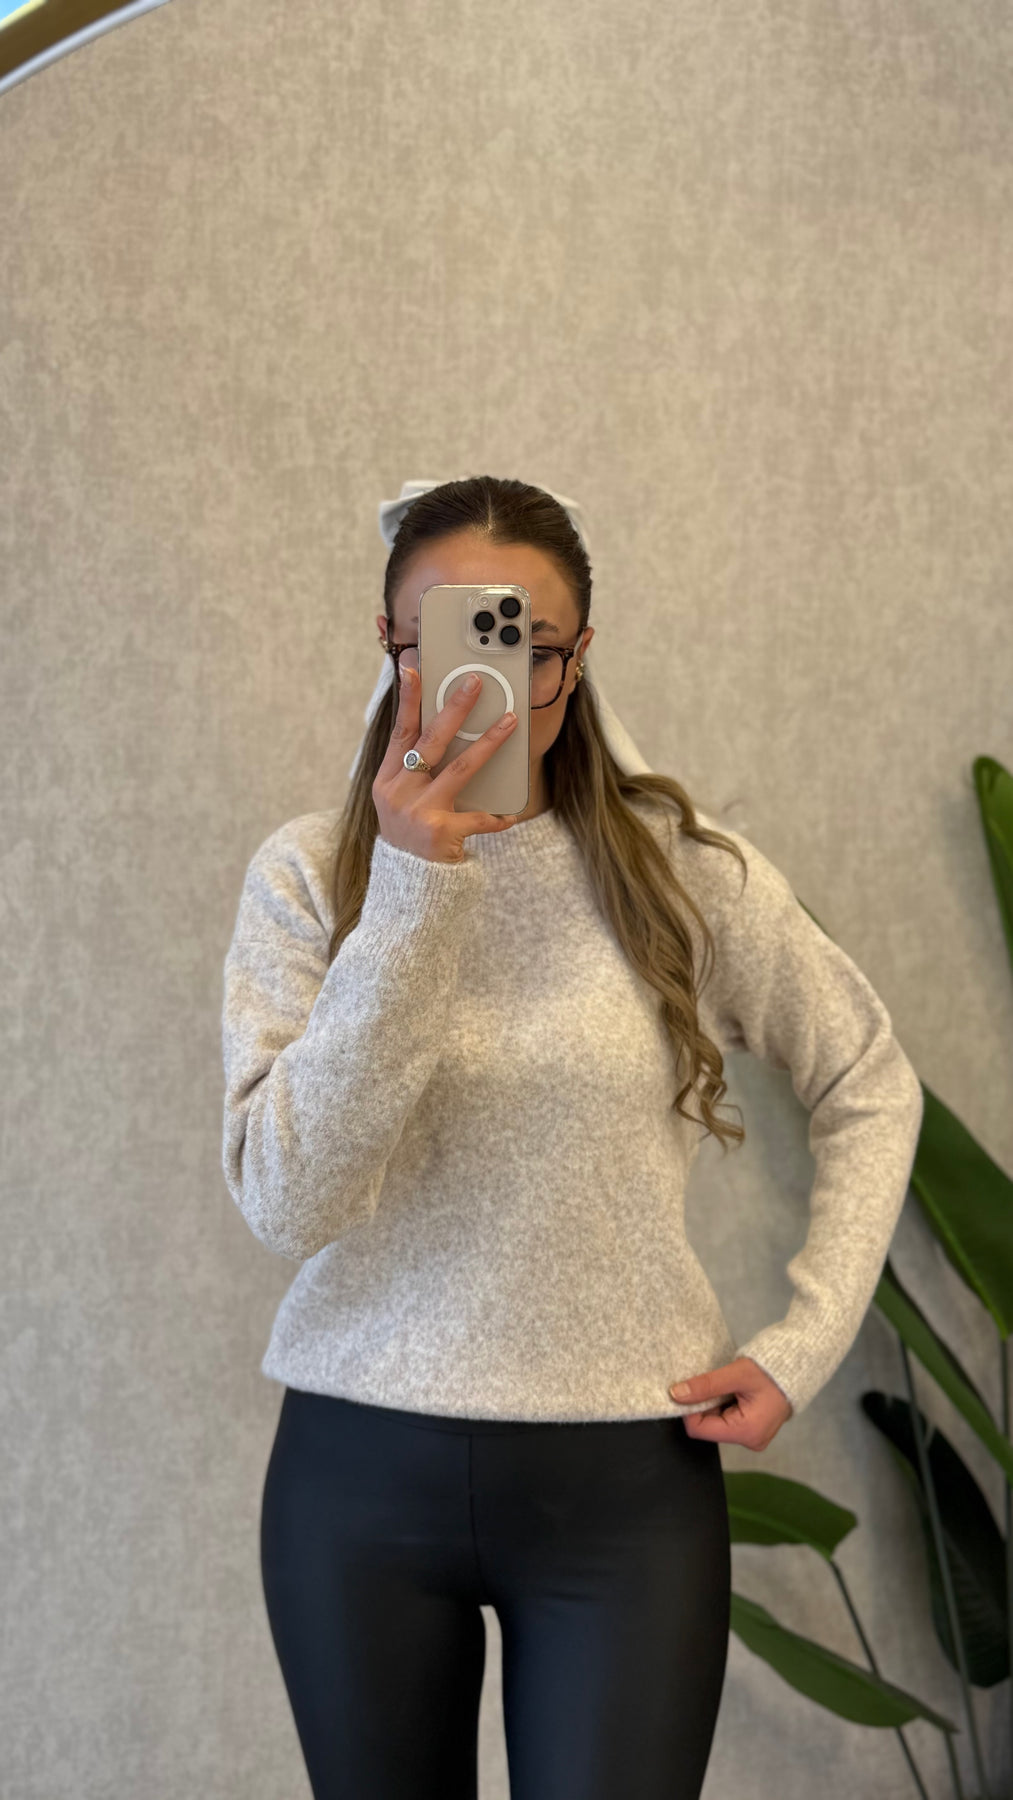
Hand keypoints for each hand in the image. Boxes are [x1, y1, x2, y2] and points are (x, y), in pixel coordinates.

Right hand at [372, 665, 519, 863]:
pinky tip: (510, 816)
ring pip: (459, 769)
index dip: (406, 700)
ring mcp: (420, 812)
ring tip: (510, 723)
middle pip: (431, 741)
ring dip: (488, 743)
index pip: (399, 732)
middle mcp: (399, 793)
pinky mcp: (442, 833)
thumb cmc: (410, 836)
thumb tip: (448, 732)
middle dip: (455, 708)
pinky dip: (496, 818)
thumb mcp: (401, 802)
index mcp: (387, 780)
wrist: (408, 886)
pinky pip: (478, 818)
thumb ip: (415, 771)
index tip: (413, 670)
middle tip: (475, 683)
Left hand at [669, 1357, 792, 1449]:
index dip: (688, 1409)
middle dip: (703, 1404)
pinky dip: (722, 1403)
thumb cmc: (772, 1370)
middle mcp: (750, 1440)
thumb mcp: (736, 1374)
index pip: (699, 1429)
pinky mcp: (751, 1428)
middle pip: (706, 1427)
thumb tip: (676, 1394)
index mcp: (747, 1432)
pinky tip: (733, 1390)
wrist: (797, 1366)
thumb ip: (705, 1385)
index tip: (689, 1388)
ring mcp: (751, 1436)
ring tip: (729, 1385)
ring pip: (714, 1422)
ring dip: (713, 1402)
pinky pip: (725, 1419)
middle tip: (716, 1382)